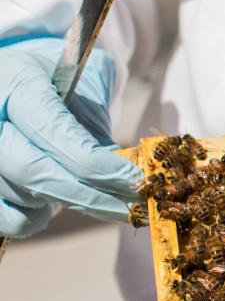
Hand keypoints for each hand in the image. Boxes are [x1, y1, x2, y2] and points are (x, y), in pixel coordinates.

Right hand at [0, 36, 140, 236]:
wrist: (21, 84)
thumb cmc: (58, 86)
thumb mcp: (83, 92)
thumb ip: (96, 130)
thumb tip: (127, 177)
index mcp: (18, 81)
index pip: (53, 130)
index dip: (95, 162)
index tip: (135, 179)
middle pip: (32, 169)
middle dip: (88, 193)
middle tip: (131, 206)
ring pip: (21, 194)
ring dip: (67, 200)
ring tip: (101, 195)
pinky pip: (5, 217)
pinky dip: (33, 219)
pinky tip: (55, 205)